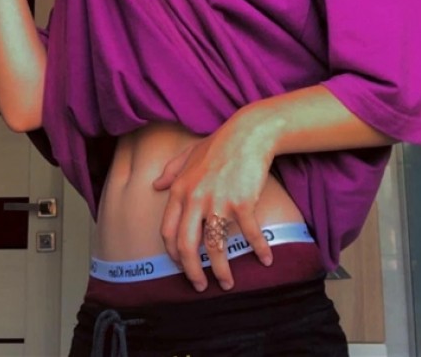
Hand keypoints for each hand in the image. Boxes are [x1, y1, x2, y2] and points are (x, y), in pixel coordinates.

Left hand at [152, 115, 274, 291]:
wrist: (248, 133)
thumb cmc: (219, 144)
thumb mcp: (188, 154)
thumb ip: (171, 171)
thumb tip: (155, 184)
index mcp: (180, 190)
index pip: (169, 231)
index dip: (173, 253)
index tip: (181, 265)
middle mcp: (195, 199)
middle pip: (187, 247)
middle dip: (192, 272)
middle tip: (200, 286)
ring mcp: (218, 202)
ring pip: (216, 248)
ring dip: (222, 271)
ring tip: (228, 283)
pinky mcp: (242, 203)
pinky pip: (249, 235)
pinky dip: (258, 250)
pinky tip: (265, 260)